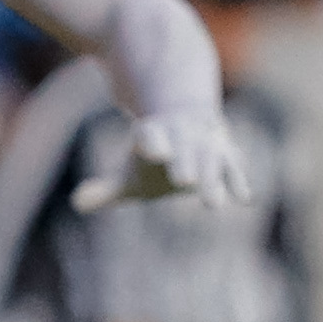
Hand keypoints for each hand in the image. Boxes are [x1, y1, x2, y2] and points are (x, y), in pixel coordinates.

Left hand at [72, 110, 253, 211]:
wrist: (188, 116)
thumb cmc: (155, 153)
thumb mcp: (130, 171)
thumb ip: (106, 190)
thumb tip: (77, 203)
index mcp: (152, 135)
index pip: (151, 136)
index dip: (153, 143)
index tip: (156, 153)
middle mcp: (181, 136)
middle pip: (184, 148)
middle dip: (185, 162)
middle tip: (184, 180)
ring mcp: (206, 143)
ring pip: (211, 158)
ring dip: (213, 179)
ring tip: (213, 205)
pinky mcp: (227, 152)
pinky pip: (234, 166)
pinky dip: (238, 181)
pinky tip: (245, 200)